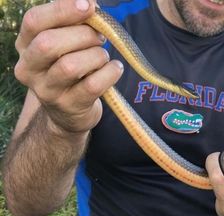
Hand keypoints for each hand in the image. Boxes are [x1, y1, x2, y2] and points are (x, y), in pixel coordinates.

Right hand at [14, 0, 122, 133]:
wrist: (69, 113)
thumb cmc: (70, 70)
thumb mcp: (64, 45)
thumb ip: (73, 24)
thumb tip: (92, 5)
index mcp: (25, 47)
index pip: (34, 22)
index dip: (62, 10)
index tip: (88, 5)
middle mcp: (30, 70)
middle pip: (49, 44)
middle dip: (82, 35)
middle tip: (100, 37)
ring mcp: (48, 92)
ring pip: (71, 66)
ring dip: (96, 55)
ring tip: (103, 56)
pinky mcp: (70, 107)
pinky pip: (92, 85)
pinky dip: (109, 73)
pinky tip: (115, 68)